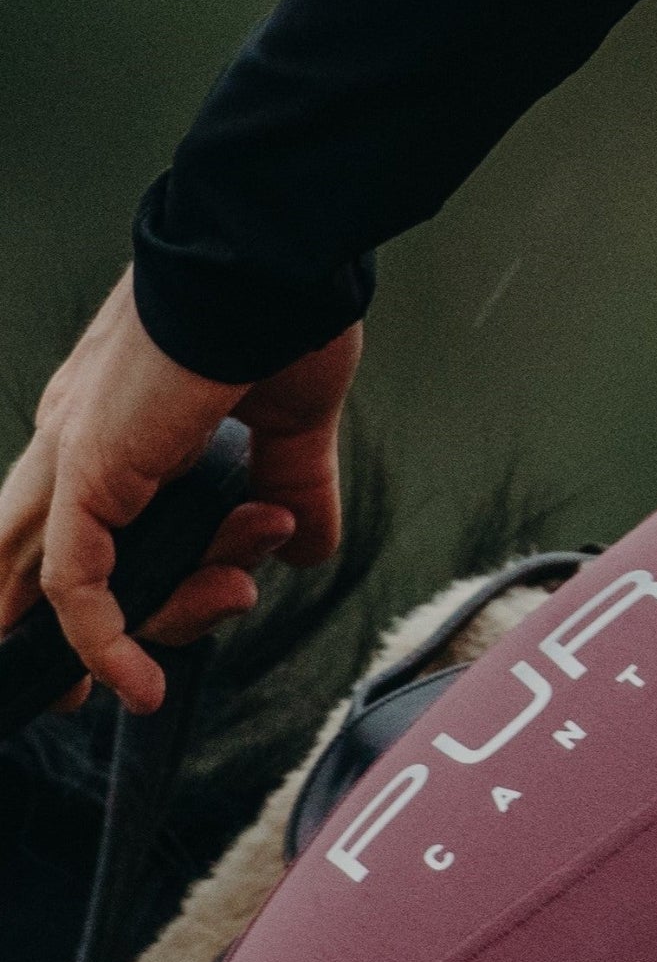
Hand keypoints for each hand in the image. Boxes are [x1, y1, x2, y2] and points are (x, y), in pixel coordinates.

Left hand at [0, 271, 361, 714]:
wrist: (271, 264)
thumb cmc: (281, 314)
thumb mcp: (290, 425)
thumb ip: (291, 485)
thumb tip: (310, 544)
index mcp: (115, 420)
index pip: (83, 523)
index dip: (99, 592)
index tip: (137, 645)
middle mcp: (77, 438)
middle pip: (40, 560)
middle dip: (51, 636)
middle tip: (81, 697)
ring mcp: (76, 457)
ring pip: (48, 580)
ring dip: (77, 650)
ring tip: (124, 692)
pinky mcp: (89, 473)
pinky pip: (75, 583)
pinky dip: (104, 642)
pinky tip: (140, 682)